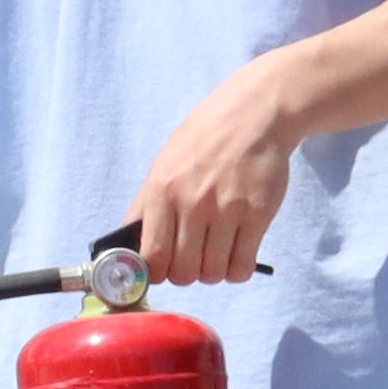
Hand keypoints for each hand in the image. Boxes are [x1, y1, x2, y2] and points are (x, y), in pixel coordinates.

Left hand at [134, 61, 301, 286]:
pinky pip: (242, 266)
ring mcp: (227, 210)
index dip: (155, 273)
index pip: (152, 256)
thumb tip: (129, 244)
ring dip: (213, 272)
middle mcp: (193, 202)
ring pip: (213, 274)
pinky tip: (237, 253)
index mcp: (162, 190)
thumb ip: (146, 204)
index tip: (162, 270)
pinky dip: (237, 269)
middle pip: (183, 272)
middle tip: (193, 259)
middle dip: (186, 274)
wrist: (254, 115)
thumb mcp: (164, 163)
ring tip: (216, 254)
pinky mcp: (258, 215)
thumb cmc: (205, 138)